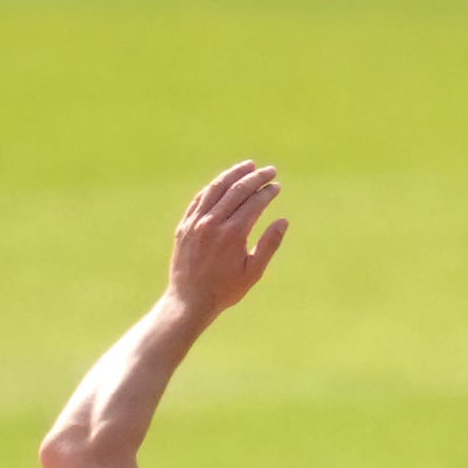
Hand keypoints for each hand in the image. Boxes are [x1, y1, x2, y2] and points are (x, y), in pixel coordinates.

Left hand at [165, 160, 287, 323]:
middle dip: (256, 177)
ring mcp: (196, 223)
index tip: (277, 186)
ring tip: (248, 166)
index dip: (268, 192)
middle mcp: (213, 223)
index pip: (255, 202)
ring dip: (234, 174)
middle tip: (270, 170)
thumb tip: (283, 221)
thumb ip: (269, 245)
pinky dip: (213, 187)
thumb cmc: (224, 290)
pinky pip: (200, 199)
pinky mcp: (184, 226)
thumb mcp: (253, 272)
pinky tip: (224, 182)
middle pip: (238, 190)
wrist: (189, 301)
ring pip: (216, 188)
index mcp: (233, 234)